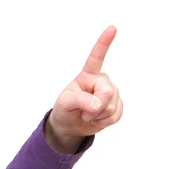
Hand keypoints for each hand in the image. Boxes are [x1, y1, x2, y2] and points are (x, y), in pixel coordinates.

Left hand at [48, 25, 123, 139]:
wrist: (70, 125)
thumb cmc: (65, 109)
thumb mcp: (65, 104)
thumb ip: (80, 100)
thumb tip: (97, 105)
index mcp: (87, 75)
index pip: (96, 58)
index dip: (104, 43)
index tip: (112, 29)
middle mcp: (101, 81)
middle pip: (108, 91)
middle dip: (96, 107)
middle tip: (85, 112)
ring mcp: (111, 93)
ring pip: (113, 105)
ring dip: (98, 116)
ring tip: (88, 115)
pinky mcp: (116, 106)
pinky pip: (116, 115)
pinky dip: (104, 122)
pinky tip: (97, 120)